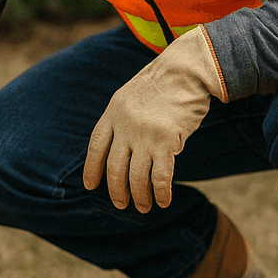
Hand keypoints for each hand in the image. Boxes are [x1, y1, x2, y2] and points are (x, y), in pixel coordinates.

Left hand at [83, 26, 226, 212]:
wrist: (187, 69)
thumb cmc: (165, 81)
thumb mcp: (131, 94)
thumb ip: (123, 118)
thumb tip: (123, 146)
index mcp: (113, 112)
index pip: (96, 146)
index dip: (92, 168)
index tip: (90, 186)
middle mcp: (125, 125)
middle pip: (114, 167)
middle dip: (116, 190)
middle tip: (122, 205)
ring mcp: (145, 134)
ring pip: (136, 176)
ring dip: (139, 196)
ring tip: (143, 208)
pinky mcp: (166, 141)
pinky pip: (160, 176)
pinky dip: (160, 193)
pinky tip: (163, 202)